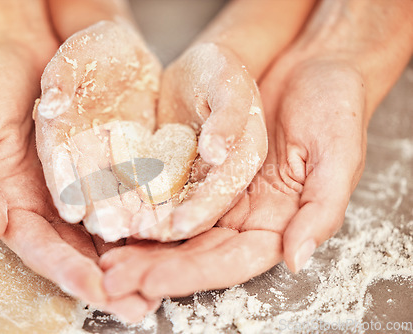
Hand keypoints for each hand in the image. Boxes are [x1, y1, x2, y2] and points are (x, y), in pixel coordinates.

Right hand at [0, 1, 157, 321]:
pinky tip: (168, 230)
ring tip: (161, 282)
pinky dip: (146, 213)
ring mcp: (83, 186)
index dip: (70, 272)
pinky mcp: (107, 164)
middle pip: (84, 251)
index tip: (98, 291)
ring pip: (111, 230)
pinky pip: (129, 192)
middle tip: (140, 306)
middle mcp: (54, 204)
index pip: (45, 249)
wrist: (18, 51)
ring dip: (136, 257)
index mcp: (18, 205)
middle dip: (112, 281)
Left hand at [98, 53, 366, 298]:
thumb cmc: (334, 108)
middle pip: (195, 252)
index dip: (191, 273)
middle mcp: (244, 215)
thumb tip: (296, 260)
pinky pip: (167, 192)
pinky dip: (142, 207)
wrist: (312, 66)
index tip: (152, 280)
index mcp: (277, 222)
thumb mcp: (338, 156)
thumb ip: (320, 210)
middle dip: (154, 267)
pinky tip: (116, 216)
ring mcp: (219, 193)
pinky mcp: (199, 167)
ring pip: (175, 230)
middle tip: (114, 278)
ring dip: (141, 246)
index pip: (231, 261)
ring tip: (106, 258)